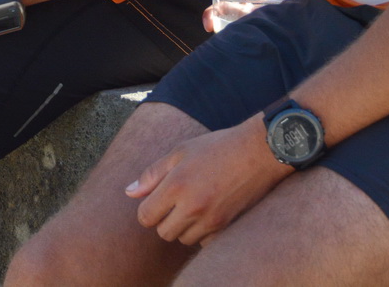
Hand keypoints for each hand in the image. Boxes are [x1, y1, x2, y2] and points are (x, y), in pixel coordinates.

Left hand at [127, 118, 290, 246]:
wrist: (259, 152)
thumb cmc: (217, 147)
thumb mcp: (181, 152)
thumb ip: (153, 174)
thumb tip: (129, 193)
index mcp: (176, 185)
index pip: (146, 217)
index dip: (148, 209)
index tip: (157, 200)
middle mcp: (192, 206)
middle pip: (163, 232)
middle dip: (165, 220)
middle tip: (176, 201)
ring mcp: (211, 219)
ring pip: (183, 239)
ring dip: (184, 227)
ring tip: (194, 205)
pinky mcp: (227, 227)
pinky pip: (204, 242)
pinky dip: (202, 233)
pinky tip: (209, 213)